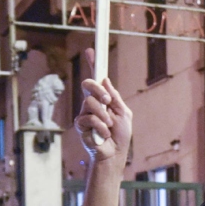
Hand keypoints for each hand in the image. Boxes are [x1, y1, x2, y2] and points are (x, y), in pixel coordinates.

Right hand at [74, 47, 131, 162]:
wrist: (115, 154)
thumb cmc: (120, 135)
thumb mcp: (124, 113)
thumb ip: (115, 97)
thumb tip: (105, 80)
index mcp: (103, 99)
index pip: (96, 79)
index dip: (93, 64)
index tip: (91, 51)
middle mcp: (92, 104)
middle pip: (88, 85)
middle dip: (97, 90)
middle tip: (107, 100)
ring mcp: (85, 114)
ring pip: (88, 102)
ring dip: (102, 114)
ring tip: (109, 125)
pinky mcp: (80, 126)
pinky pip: (87, 118)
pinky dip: (99, 126)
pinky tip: (103, 134)